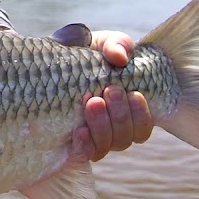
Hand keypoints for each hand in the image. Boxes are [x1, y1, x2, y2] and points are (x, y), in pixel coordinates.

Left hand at [73, 31, 153, 162]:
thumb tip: (120, 57)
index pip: (143, 126)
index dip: (142, 116)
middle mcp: (114, 129)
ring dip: (103, 126)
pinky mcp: (75, 143)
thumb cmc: (88, 55)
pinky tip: (79, 130)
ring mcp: (95, 138)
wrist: (56, 63)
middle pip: (127, 137)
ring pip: (109, 145)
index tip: (133, 94)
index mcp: (128, 110)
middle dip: (121, 115)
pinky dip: (85, 144)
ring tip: (92, 102)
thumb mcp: (104, 44)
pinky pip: (86, 153)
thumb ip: (116, 45)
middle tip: (109, 91)